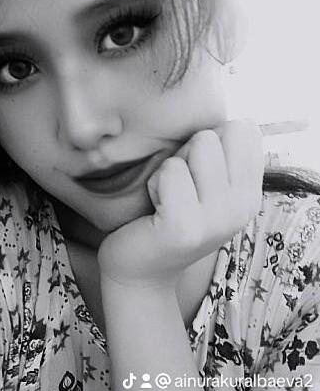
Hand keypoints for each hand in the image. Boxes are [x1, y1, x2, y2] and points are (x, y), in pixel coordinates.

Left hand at [97, 119, 264, 290]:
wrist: (140, 269)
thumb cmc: (169, 215)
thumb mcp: (207, 186)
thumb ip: (225, 156)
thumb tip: (241, 121)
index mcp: (250, 194)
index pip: (244, 130)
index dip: (211, 141)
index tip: (197, 174)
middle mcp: (242, 208)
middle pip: (215, 135)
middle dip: (187, 153)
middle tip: (178, 189)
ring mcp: (216, 219)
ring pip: (197, 147)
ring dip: (171, 168)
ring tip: (167, 198)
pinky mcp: (184, 226)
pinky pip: (171, 170)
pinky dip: (155, 184)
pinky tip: (155, 210)